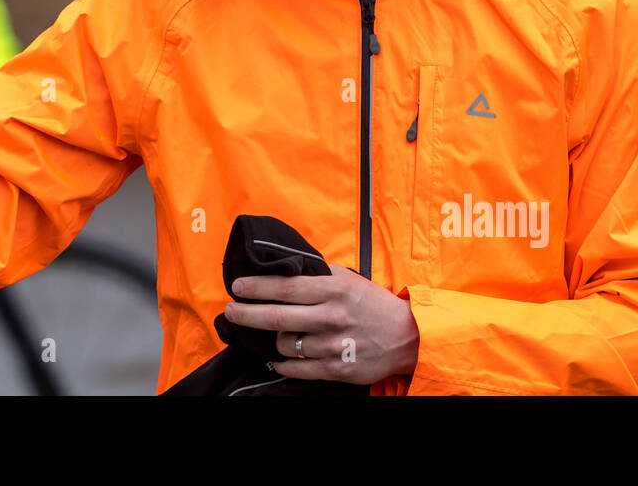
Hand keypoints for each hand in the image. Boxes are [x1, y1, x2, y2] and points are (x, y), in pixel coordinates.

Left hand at [223, 263, 419, 384]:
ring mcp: (333, 346)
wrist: (408, 337)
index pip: (285, 287)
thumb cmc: (374, 305)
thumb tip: (284, 268)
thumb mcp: (349, 280)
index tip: (237, 286)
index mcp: (334, 290)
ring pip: (285, 344)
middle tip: (230, 310)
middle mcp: (331, 317)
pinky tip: (278, 357)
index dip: (257, 287)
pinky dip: (282, 363)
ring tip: (272, 332)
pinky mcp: (336, 369)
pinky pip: (296, 368)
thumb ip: (318, 275)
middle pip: (277, 318)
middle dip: (247, 313)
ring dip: (272, 339)